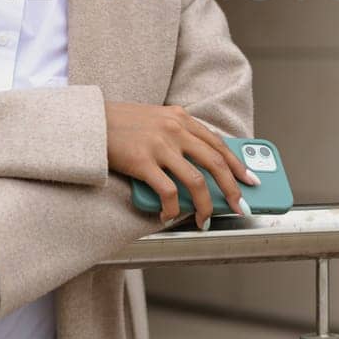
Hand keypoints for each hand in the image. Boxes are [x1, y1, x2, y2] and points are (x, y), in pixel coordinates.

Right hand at [103, 102, 257, 229]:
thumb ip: (177, 133)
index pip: (218, 144)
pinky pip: (168, 192)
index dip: (238, 164)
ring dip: (205, 205)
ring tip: (204, 219)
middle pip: (216, 162)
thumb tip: (198, 162)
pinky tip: (168, 215)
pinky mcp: (143, 162)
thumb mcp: (155, 119)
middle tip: (241, 205)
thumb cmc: (119, 124)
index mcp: (180, 118)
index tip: (249, 180)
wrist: (88, 121)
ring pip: (197, 180)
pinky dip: (172, 208)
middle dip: (233, 188)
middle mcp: (175, 130)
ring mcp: (160, 146)